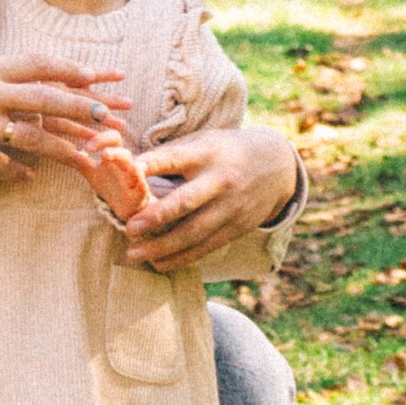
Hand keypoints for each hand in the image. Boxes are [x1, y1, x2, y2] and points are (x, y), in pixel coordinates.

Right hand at [0, 48, 125, 179]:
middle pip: (45, 98)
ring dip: (63, 150)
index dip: (73, 70)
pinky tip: (30, 177)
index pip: (40, 64)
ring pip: (31, 136)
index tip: (101, 76)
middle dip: (83, 108)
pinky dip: (17, 172)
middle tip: (111, 117)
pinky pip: (0, 164)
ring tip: (86, 160)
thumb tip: (33, 72)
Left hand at [118, 119, 303, 271]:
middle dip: (156, 217)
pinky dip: (181, 258)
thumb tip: (128, 165)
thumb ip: (172, 154)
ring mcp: (230, 207)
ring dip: (162, 247)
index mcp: (206, 153)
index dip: (152, 164)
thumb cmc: (225, 150)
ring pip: (194, 232)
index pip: (175, 158)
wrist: (277, 165)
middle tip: (129, 229)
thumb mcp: (204, 141)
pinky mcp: (237, 228)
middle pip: (186, 202)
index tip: (128, 170)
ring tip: (134, 254)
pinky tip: (159, 264)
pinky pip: (206, 247)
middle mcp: (219, 181)